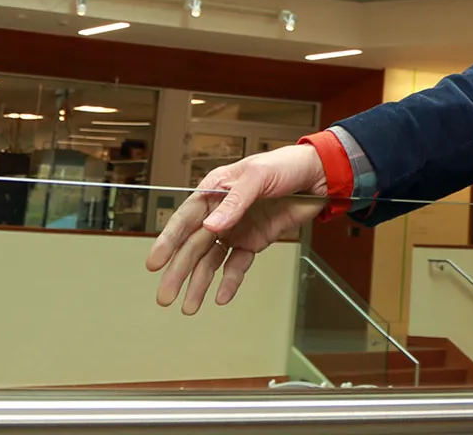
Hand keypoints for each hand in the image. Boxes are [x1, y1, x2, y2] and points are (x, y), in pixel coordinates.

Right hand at [146, 144, 328, 313]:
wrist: (318, 176)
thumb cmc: (286, 165)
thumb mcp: (258, 176)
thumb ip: (235, 201)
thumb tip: (211, 226)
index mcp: (216, 191)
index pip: (186, 219)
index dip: (168, 241)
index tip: (154, 263)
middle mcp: (222, 212)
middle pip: (194, 245)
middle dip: (178, 272)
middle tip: (165, 296)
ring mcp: (237, 228)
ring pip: (211, 260)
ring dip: (199, 283)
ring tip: (188, 306)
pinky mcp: (254, 241)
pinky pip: (237, 264)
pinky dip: (229, 281)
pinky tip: (221, 296)